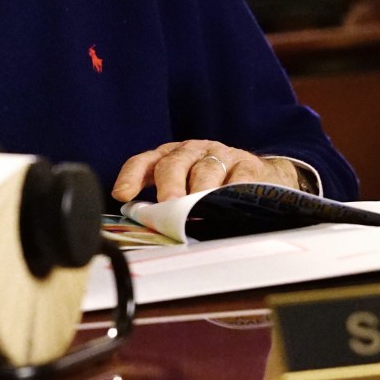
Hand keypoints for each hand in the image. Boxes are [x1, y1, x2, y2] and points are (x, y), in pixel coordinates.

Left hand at [111, 141, 298, 202]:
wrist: (257, 177)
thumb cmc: (211, 186)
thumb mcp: (183, 189)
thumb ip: (162, 204)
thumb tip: (143, 228)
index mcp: (170, 157)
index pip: (145, 162)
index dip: (131, 176)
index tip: (122, 193)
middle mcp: (192, 152)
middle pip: (174, 163)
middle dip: (169, 183)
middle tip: (168, 202)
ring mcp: (220, 156)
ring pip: (206, 169)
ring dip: (200, 188)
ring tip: (196, 207)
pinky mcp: (246, 165)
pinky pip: (239, 175)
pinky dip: (233, 188)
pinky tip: (229, 201)